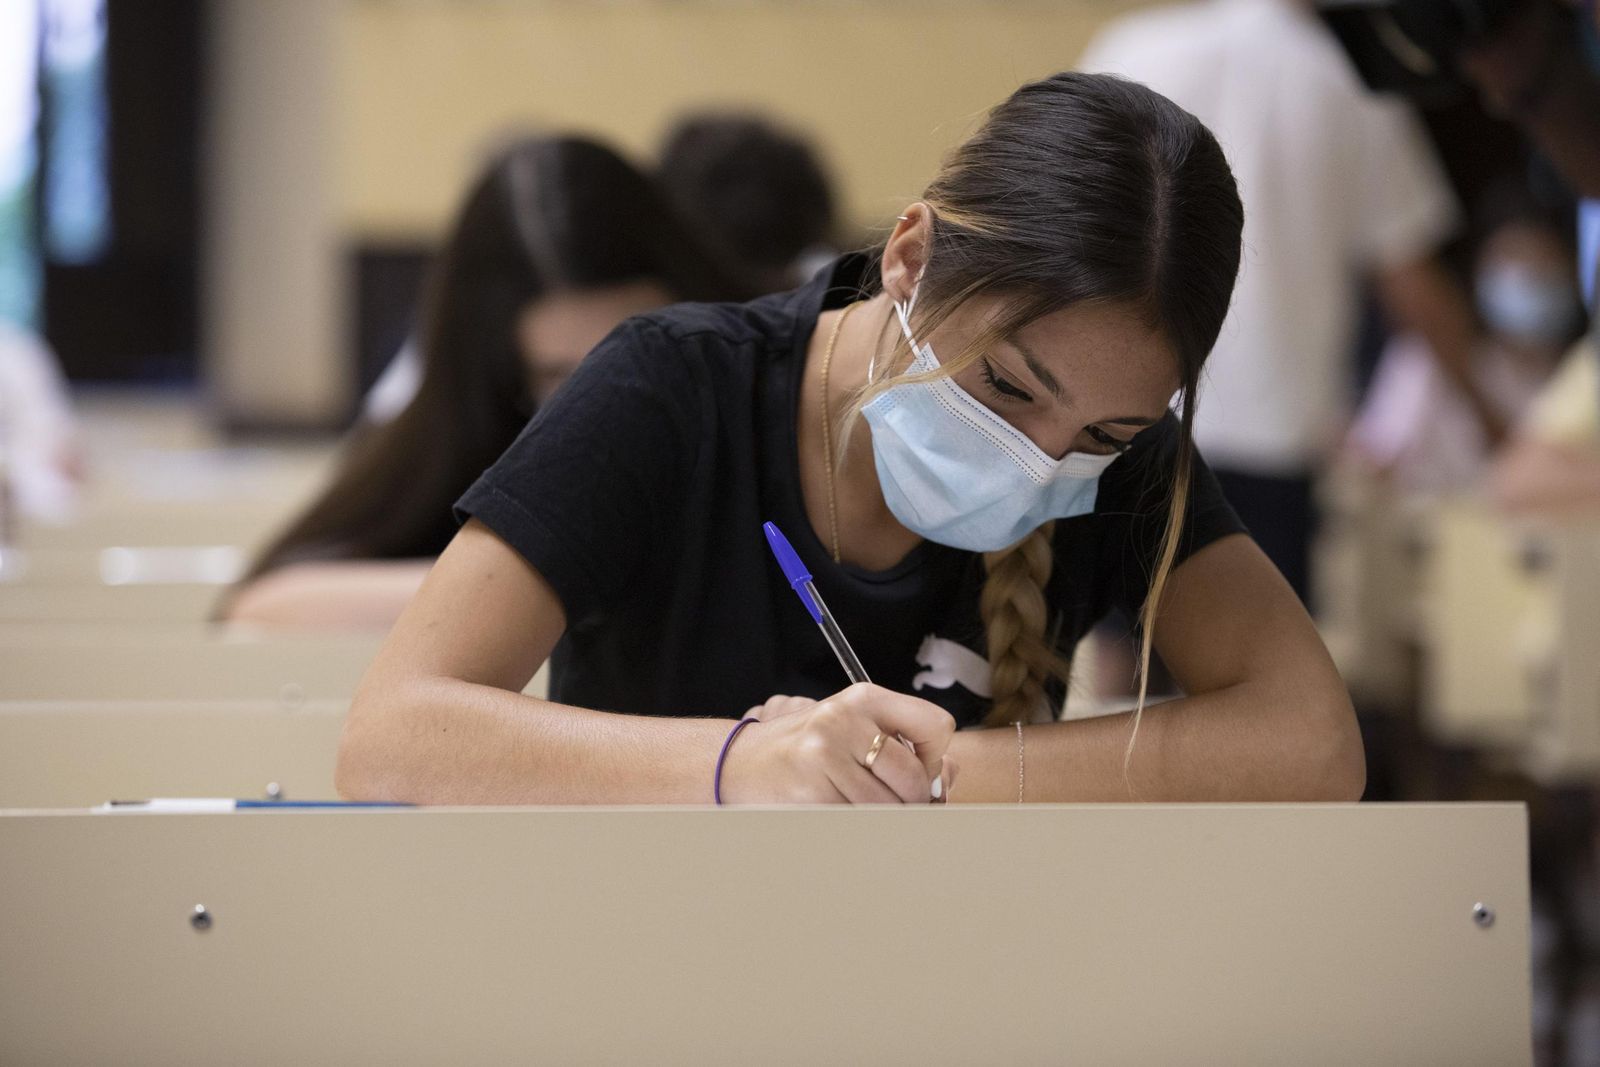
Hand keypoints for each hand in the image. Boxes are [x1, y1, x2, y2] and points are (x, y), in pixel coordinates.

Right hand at [720, 683, 956, 804]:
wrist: (736, 764)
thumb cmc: (806, 751)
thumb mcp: (853, 730)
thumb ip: (904, 745)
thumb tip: (950, 774)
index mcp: (863, 698)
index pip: (935, 725)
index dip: (937, 757)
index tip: (920, 770)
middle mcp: (844, 721)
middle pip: (915, 777)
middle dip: (911, 800)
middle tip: (890, 800)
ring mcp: (824, 756)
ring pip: (888, 807)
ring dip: (882, 817)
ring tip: (856, 804)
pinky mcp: (809, 792)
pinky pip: (858, 823)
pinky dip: (855, 827)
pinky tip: (835, 810)